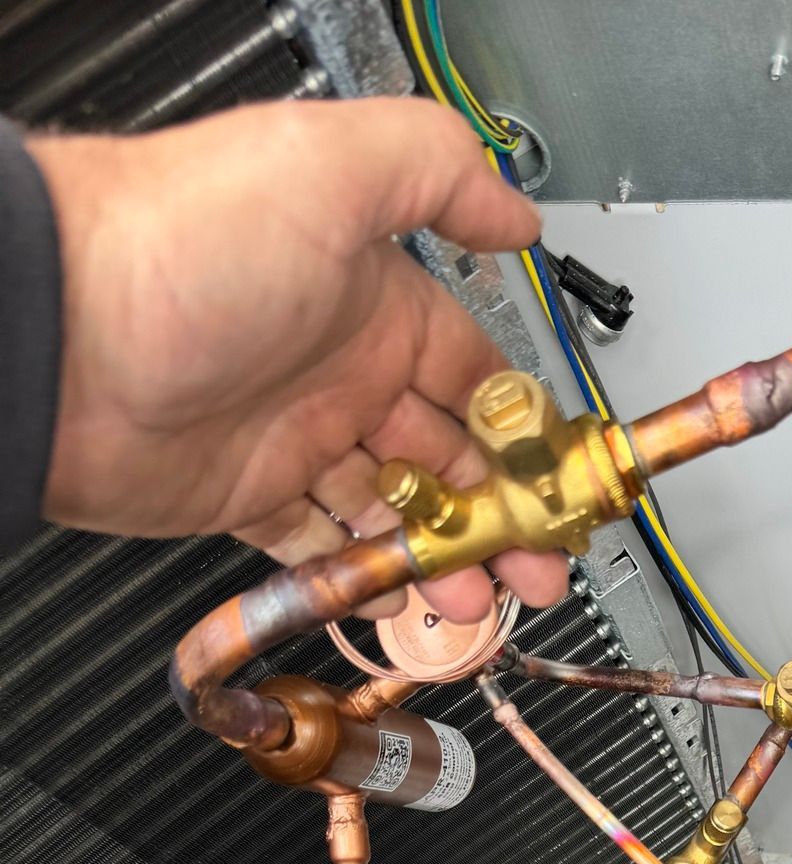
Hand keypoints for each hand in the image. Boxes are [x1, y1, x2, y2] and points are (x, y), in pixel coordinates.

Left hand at [31, 98, 567, 619]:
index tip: (563, 479)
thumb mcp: (329, 168)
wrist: (58, 336)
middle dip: (503, 512)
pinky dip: (363, 572)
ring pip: (396, 508)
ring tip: (483, 596)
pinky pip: (320, 543)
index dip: (526, 429)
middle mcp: (338, 367)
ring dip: (447, 555)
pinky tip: (398, 591)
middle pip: (449, 454)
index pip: (477, 373)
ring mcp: (293, 434)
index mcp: (373, 299)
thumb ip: (437, 173)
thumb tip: (516, 209)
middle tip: (542, 559)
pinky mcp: (246, 494)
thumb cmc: (177, 243)